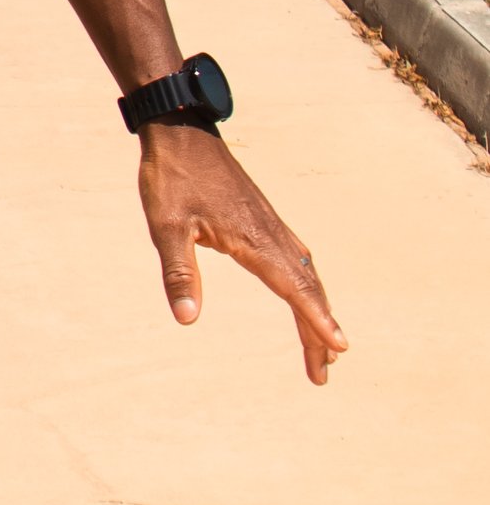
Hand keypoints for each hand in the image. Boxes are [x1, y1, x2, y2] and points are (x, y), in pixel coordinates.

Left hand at [140, 128, 345, 384]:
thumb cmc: (172, 179)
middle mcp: (271, 234)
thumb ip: (178, 273)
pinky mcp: (263, 218)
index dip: (316, 320)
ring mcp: (270, 225)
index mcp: (253, 239)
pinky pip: (296, 259)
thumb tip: (187, 319)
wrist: (181, 132)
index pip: (293, 288)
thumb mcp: (166, 228)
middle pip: (307, 289)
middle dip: (319, 330)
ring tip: (324, 346)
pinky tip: (305, 294)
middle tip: (324, 372)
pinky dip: (307, 285)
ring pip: (306, 275)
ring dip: (317, 310)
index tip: (338, 347)